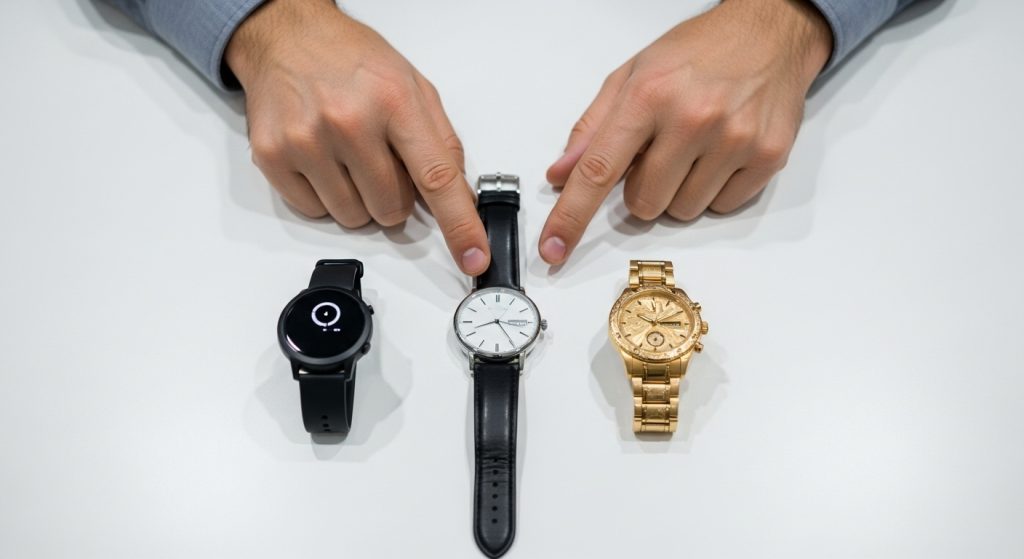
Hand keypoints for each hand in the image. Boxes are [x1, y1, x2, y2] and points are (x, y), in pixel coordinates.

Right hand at [225, 0, 489, 274]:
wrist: (288, 37)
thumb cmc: (352, 60)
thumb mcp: (413, 86)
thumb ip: (441, 141)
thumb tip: (460, 195)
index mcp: (394, 101)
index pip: (437, 178)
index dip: (460, 225)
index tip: (474, 256)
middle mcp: (349, 121)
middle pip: (391, 208)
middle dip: (394, 195)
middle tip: (381, 159)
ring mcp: (307, 141)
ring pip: (353, 217)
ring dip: (360, 199)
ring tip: (350, 157)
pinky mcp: (273, 156)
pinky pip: (314, 211)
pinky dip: (325, 196)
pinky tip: (322, 159)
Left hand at [539, 0, 832, 263]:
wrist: (770, 31)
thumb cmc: (698, 51)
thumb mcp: (632, 75)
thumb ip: (592, 128)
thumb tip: (561, 176)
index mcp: (649, 96)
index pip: (598, 170)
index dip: (571, 216)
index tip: (553, 248)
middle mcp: (692, 119)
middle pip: (643, 204)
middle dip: (643, 188)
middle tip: (660, 151)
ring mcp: (734, 140)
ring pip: (682, 211)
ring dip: (679, 191)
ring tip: (694, 148)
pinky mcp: (768, 157)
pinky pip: (721, 207)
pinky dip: (714, 190)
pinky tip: (721, 152)